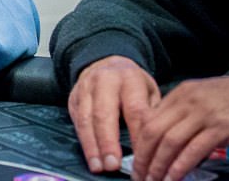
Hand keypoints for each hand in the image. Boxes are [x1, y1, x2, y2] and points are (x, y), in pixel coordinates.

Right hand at [68, 55, 159, 173]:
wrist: (105, 61)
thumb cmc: (132, 82)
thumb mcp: (149, 90)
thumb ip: (152, 112)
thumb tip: (154, 143)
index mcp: (129, 78)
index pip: (134, 109)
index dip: (137, 135)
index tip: (142, 156)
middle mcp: (104, 80)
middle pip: (104, 114)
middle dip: (108, 143)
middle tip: (114, 165)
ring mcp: (85, 88)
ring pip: (86, 119)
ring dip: (92, 146)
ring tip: (99, 166)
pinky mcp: (73, 97)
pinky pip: (77, 121)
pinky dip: (84, 141)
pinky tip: (91, 157)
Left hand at [130, 69, 228, 180]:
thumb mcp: (204, 96)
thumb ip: (184, 111)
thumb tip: (165, 135)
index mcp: (181, 93)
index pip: (149, 118)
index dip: (139, 143)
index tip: (137, 160)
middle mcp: (188, 101)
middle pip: (154, 131)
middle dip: (143, 157)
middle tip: (139, 175)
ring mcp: (204, 114)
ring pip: (170, 142)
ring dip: (158, 165)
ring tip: (153, 180)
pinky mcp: (222, 128)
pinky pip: (193, 150)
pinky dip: (180, 166)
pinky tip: (174, 177)